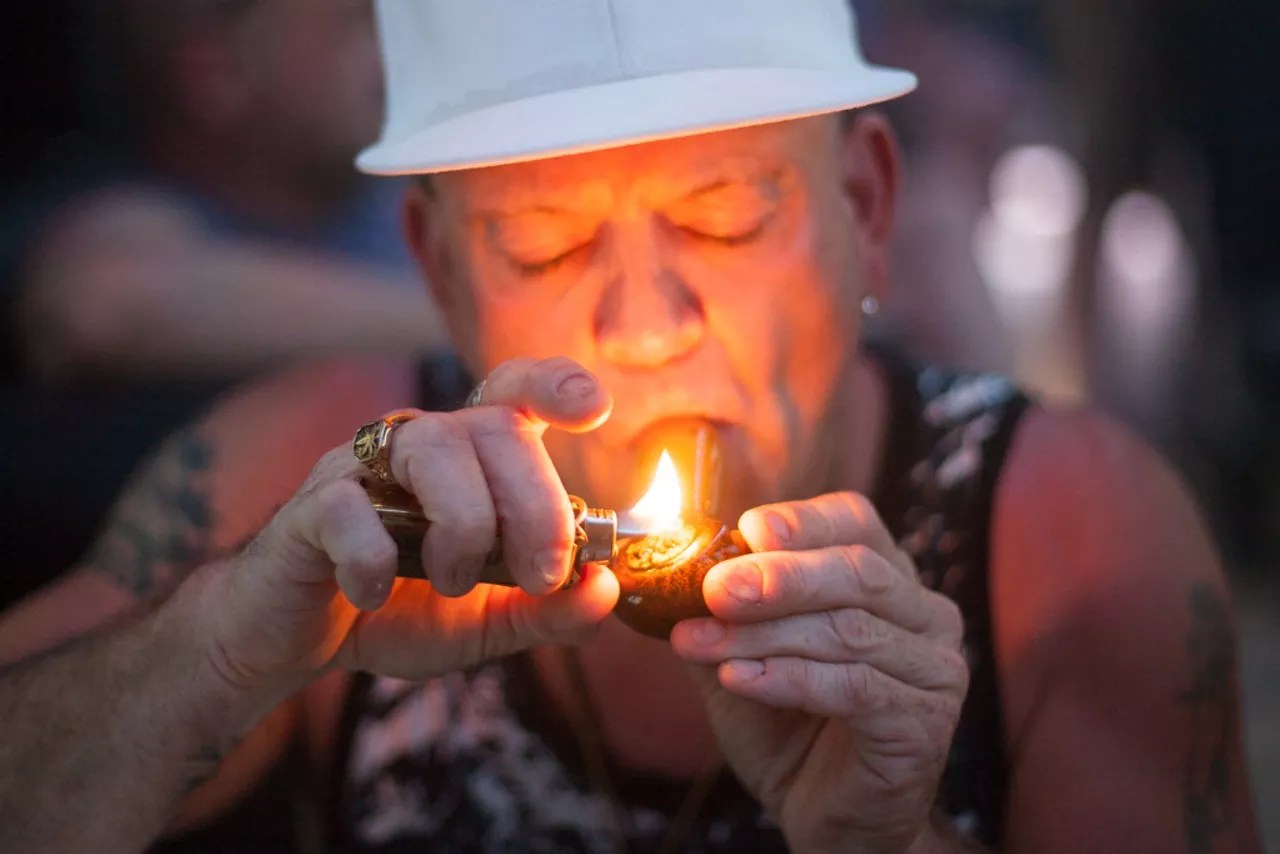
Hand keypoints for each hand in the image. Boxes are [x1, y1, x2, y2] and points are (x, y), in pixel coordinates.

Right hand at [195, 357, 620, 708]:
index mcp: (472, 460)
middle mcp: (420, 445)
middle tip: (540, 575)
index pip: (516, 390)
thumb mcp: (490, 624)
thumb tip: (607, 589)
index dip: (556, 386)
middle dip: (535, 505)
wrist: (298, 640)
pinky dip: (372, 560)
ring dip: (463, 525)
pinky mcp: (309, 506)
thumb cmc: (399, 612)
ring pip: (431, 449)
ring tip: (455, 582)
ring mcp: (362, 468)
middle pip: (494, 427)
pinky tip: (371, 595)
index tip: (595, 411)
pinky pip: (349, 508)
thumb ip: (551, 611)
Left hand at [670, 493, 967, 853]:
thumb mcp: (744, 657)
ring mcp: (935, 668)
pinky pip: (854, 687)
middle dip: (777, 577)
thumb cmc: (792, 730)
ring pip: (847, 630)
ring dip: (763, 636)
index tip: (744, 529)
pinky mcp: (924, 721)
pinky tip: (740, 681)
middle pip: (857, 571)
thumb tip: (673, 574)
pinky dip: (789, 679)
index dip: (802, 521)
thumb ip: (721, 615)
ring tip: (702, 644)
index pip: (856, 521)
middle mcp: (925, 615)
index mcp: (888, 580)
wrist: (830, 820)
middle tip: (714, 589)